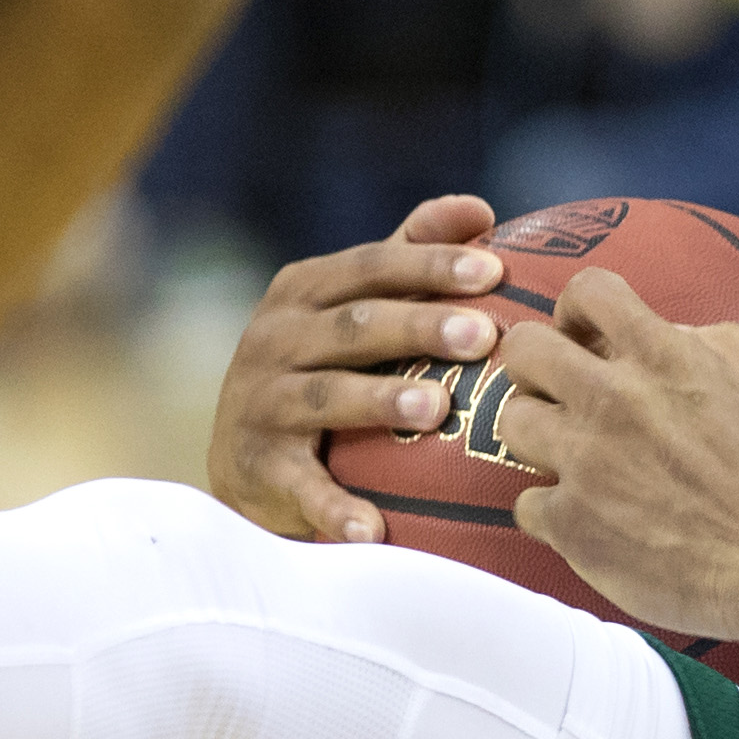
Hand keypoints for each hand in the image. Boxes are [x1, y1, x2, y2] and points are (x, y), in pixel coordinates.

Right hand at [206, 193, 511, 542]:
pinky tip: (374, 528)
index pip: (373, 266)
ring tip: (436, 410)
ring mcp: (261, 403)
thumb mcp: (352, 306)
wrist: (244, 458)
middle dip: (420, 326)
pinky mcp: (259, 467)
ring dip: (381, 402)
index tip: (495, 270)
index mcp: (304, 291)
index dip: (431, 265)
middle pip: (355, 326)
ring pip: (328, 396)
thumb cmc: (323, 366)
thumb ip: (408, 255)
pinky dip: (334, 509)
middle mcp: (275, 338)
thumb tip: (479, 210)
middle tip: (484, 335)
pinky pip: (302, 487)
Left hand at [497, 271, 738, 643]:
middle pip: (524, 349)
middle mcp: (613, 399)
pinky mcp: (571, 523)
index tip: (586, 334)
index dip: (578, 310)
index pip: (589, 291)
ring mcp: (585, 462)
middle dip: (537, 365)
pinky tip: (586, 519)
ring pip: (512, 421)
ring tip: (573, 456)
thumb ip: (723, 345)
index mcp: (666, 357)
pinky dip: (552, 512)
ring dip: (539, 435)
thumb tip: (675, 334)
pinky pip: (526, 504)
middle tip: (562, 392)